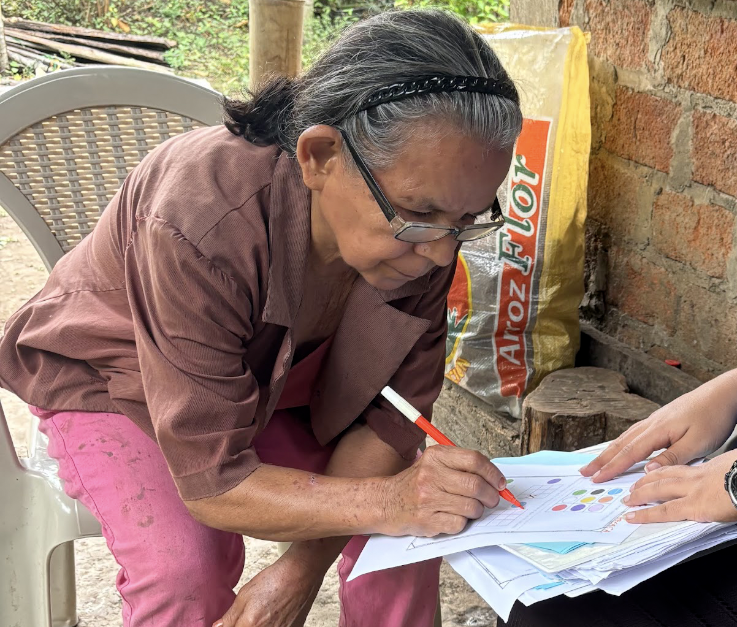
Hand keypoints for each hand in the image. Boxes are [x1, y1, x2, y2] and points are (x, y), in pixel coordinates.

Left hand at [214, 552, 321, 626]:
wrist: (300, 574)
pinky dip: (272, 625)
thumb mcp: (245, 594)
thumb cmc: (274, 580)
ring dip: (258, 625)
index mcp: (249, 626)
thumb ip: (230, 616)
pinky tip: (273, 616)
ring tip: (263, 614)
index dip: (231, 626)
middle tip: (248, 616)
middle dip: (244, 625)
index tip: (233, 622)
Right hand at [381, 445, 504, 536]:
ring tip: (469, 509)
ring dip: (477, 511)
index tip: (500, 483)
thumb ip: (461, 467)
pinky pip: (459, 524)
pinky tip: (453, 517)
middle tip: (491, 500)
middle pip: (476, 485)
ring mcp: (428, 498)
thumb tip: (495, 479)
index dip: (493, 473)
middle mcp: (431, 474)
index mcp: (436, 456)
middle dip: (491, 496)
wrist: (386, 502)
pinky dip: (462, 523)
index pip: (475, 460)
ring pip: (471, 507)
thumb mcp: (434, 464)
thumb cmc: (416, 483)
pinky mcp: (427, 520)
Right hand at [580, 374, 736, 482]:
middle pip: (620, 444)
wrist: (722, 393)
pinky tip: (621, 446)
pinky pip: (634, 433)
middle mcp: (651, 423)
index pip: (629, 452)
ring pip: (625, 437)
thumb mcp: (698, 443)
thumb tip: (648, 470)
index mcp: (657, 430)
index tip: (596, 478)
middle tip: (584, 471)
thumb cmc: (712, 416)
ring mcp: (654, 420)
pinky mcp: (660, 419)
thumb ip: (672, 457)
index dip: (612, 467)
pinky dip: (622, 443)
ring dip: (609, 451)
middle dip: (601, 459)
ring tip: (596, 462)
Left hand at [623, 450, 736, 523]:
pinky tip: (633, 517)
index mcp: (709, 468)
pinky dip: (646, 514)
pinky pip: (665, 511)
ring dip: (640, 494)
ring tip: (628, 500)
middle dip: (646, 482)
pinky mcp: (695, 506)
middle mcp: (697, 476)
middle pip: (664, 476)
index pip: (681, 469)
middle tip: (632, 487)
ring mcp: (693, 490)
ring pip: (658, 490)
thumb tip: (730, 479)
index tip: (654, 474)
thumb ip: (729, 472)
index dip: (665, 472)